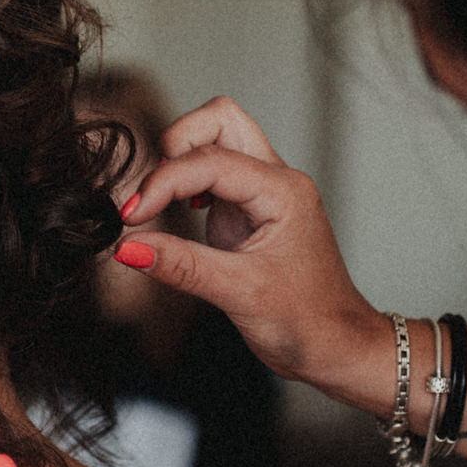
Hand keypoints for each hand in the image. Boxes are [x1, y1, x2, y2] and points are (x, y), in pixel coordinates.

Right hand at [114, 97, 390, 403]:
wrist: (337, 346)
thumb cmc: (308, 322)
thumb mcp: (239, 294)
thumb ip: (181, 266)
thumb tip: (129, 247)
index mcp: (283, 192)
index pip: (209, 161)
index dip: (163, 182)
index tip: (133, 216)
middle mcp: (277, 180)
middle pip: (219, 120)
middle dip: (176, 143)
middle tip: (151, 192)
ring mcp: (263, 191)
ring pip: (217, 138)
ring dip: (181, 159)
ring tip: (159, 203)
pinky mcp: (250, 208)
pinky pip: (214, 171)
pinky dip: (187, 180)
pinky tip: (180, 212)